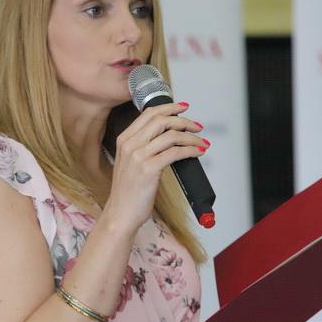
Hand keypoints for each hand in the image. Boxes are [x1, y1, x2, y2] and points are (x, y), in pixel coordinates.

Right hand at [103, 101, 206, 232]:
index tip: (182, 107)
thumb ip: (142, 147)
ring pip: (171, 135)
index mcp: (124, 139)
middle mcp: (130, 144)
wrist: (120, 213)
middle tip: (196, 125)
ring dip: (191, 137)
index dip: (169, 107)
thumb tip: (168, 137)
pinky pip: (175, 152)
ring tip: (201, 141)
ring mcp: (138, 156)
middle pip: (161, 120)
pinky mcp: (149, 169)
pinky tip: (197, 152)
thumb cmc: (127, 192)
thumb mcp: (129, 163)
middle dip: (183, 120)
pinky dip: (190, 150)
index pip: (149, 114)